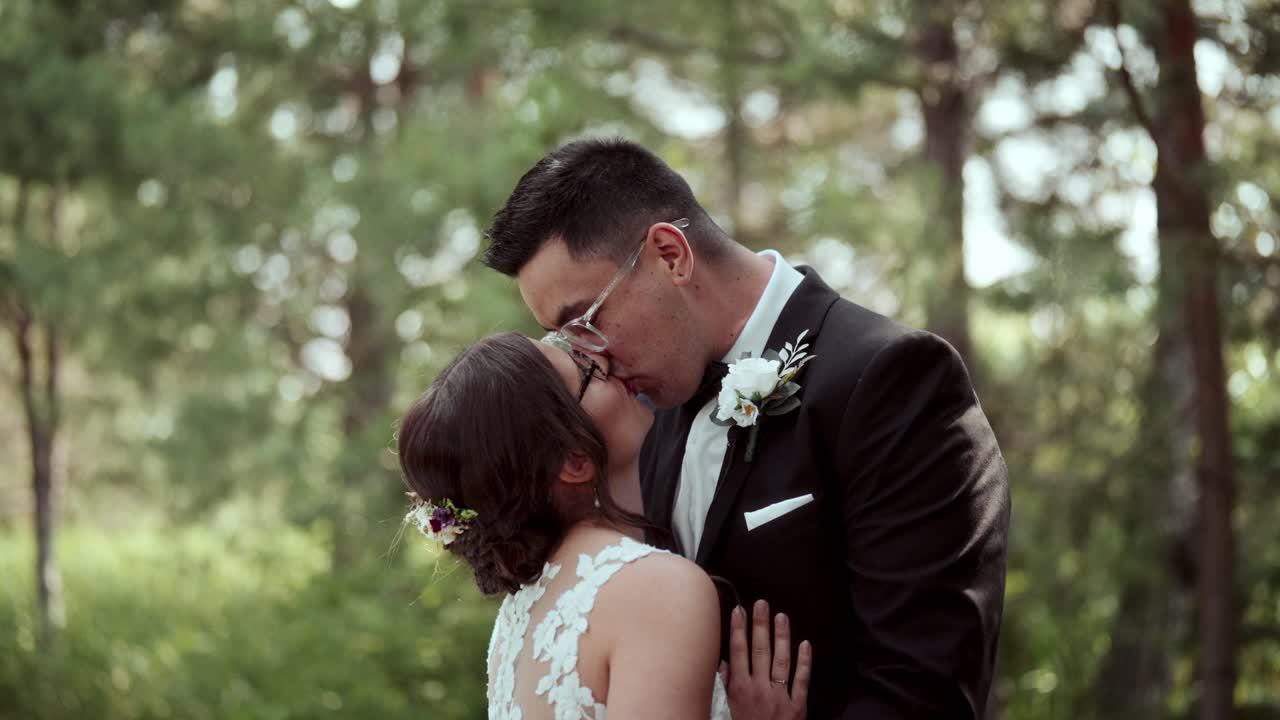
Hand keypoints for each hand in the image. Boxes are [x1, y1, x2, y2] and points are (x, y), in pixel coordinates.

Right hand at [719, 599, 812, 719]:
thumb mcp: (725, 711)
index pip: (738, 652)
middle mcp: (759, 689)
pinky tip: (805, 643)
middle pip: (759, 651)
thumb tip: (722, 662)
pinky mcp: (797, 707)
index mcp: (740, 690)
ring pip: (781, 661)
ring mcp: (780, 697)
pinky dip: (804, 662)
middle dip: (760, 625)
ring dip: (781, 637)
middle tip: (761, 604)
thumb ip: (724, 686)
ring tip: (781, 616)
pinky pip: (802, 680)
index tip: (739, 610)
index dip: (738, 630)